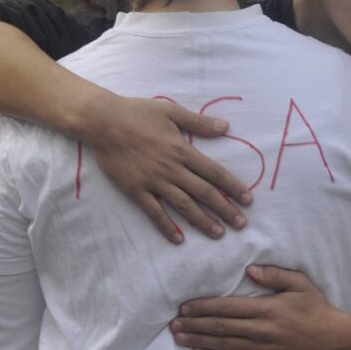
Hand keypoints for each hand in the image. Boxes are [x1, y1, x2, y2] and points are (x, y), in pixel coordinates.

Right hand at [83, 94, 252, 243]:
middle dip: (224, 209)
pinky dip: (167, 226)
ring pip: (183, 205)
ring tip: (218, 233)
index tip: (248, 200)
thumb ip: (198, 122)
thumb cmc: (137, 113)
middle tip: (241, 224)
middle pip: (203, 192)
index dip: (232, 187)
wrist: (102, 122)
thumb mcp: (171, 111)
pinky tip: (179, 239)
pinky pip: (154, 212)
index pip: (214, 172)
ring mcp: (153, 181)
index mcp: (182, 150)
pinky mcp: (135, 190)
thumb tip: (226, 127)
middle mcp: (171, 169)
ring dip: (202, 221)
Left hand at [170, 265, 344, 349]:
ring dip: (199, 340)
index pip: (227, 307)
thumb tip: (250, 270)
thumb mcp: (300, 283)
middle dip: (194, 325)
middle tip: (173, 324)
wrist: (333, 340)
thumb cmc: (316, 308)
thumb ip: (274, 275)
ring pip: (223, 343)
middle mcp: (261, 330)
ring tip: (179, 337)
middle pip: (220, 327)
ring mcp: (262, 348)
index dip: (203, 307)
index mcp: (267, 309)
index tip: (185, 307)